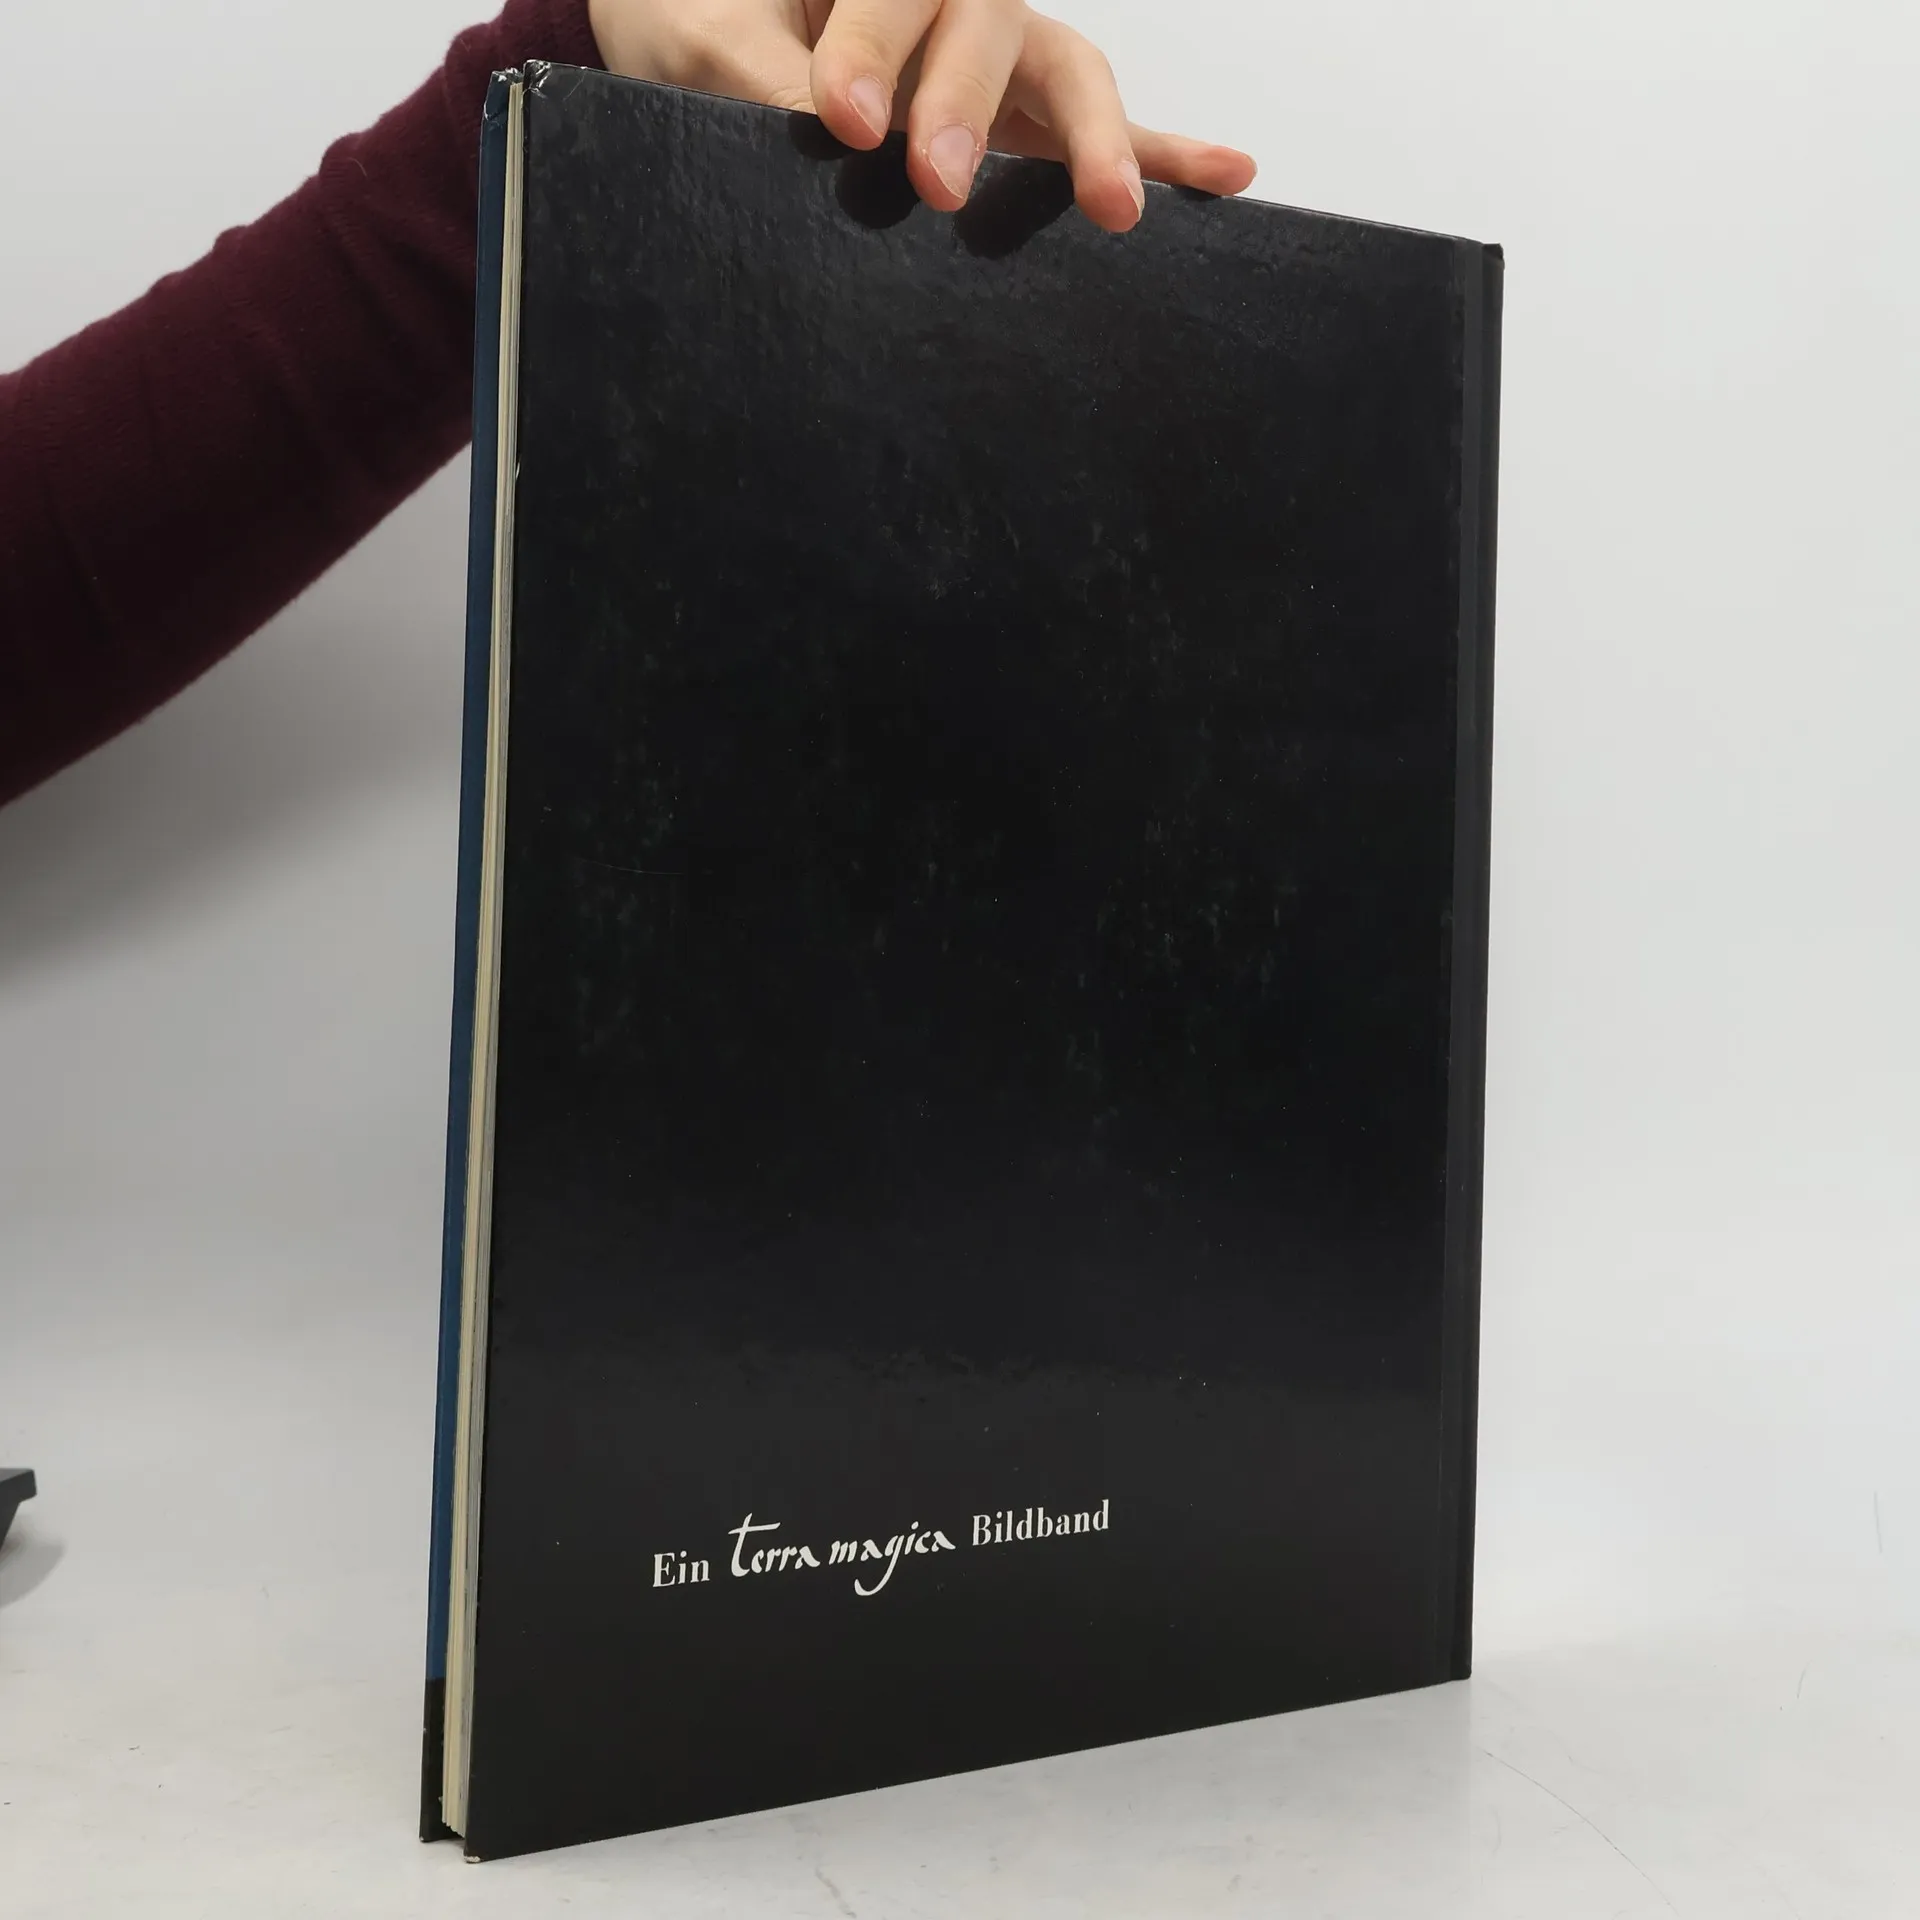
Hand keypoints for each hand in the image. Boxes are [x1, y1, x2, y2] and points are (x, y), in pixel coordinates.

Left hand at [585, 0, 1255, 231]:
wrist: (694, 32)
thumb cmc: (691, 22)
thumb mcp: (691, 43)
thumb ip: (746, 69)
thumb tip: (810, 129)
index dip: (873, 48)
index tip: (840, 119)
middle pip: (987, 24)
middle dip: (966, 104)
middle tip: (933, 182)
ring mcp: (992, 52)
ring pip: (1062, 70)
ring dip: (1090, 138)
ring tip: (1113, 208)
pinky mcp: (1017, 116)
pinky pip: (1100, 127)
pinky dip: (1164, 149)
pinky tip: (1229, 176)